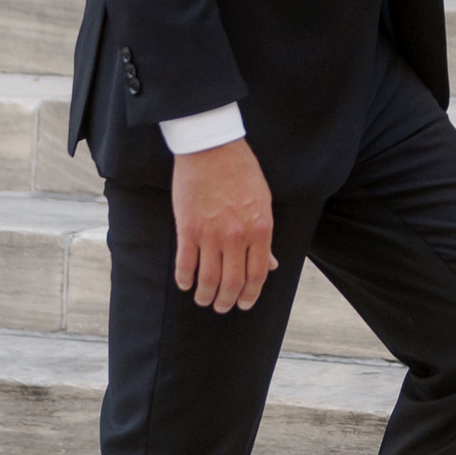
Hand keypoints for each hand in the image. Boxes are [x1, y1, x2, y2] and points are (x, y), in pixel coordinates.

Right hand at [171, 135, 276, 313]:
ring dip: (205, 296)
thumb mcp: (263, 201)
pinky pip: (185, 263)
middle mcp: (237, 236)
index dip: (250, 295)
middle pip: (232, 283)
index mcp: (260, 229)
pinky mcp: (187, 228)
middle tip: (222, 307)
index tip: (244, 304)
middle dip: (227, 301)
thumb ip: (264, 237)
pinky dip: (185, 279)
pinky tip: (185, 284)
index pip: (257, 275)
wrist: (212, 147)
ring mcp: (211, 234)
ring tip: (203, 300)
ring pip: (208, 279)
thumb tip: (270, 265)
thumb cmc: (242, 171)